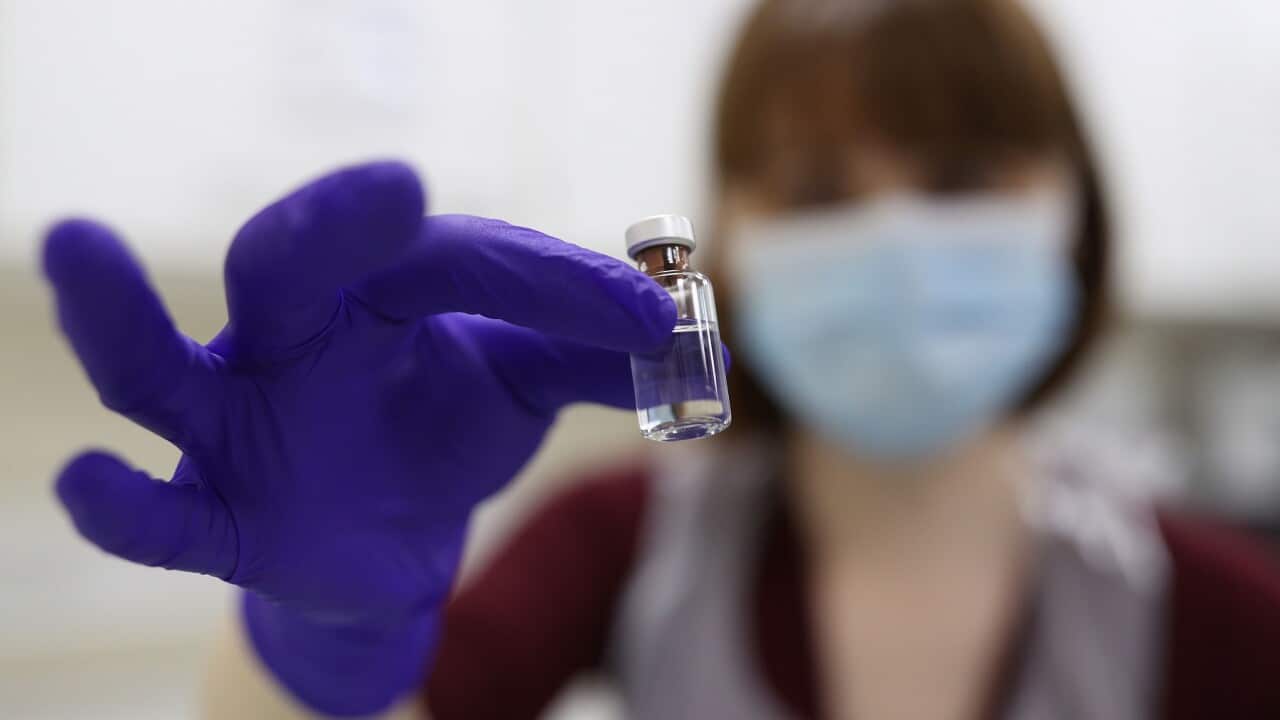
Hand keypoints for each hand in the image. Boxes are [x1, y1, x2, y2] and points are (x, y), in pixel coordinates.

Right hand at [43, 161, 674, 713]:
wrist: (388, 542)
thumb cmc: (442, 434)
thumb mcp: (523, 388)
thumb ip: (590, 359)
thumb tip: (684, 339)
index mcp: (371, 291)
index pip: (452, 262)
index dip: (550, 285)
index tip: (646, 319)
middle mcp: (288, 339)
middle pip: (284, 264)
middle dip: (330, 226)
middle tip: (394, 191)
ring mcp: (235, 426)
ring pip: (158, 367)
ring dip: (113, 316)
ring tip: (72, 245)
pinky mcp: (219, 517)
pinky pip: (159, 517)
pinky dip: (121, 507)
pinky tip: (83, 485)